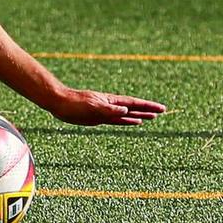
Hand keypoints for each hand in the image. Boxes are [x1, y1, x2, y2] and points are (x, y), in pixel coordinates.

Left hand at [52, 88, 168, 126]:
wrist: (60, 104)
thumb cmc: (75, 104)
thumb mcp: (93, 107)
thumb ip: (110, 109)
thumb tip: (127, 110)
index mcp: (111, 101)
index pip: (134, 103)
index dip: (148, 106)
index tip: (161, 108)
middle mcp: (111, 105)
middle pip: (134, 107)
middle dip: (148, 109)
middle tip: (162, 111)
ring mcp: (106, 111)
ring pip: (128, 114)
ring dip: (140, 115)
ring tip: (152, 117)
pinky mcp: (100, 118)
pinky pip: (118, 120)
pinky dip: (128, 120)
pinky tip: (135, 121)